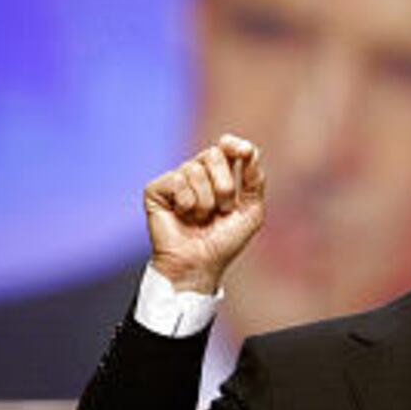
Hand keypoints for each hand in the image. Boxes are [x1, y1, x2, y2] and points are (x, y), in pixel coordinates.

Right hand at [143, 134, 264, 293]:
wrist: (200, 264)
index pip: (227, 147)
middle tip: (222, 210)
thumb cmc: (224, 241)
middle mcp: (197, 173)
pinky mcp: (156, 189)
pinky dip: (186, 202)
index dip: (235, 145)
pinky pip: (177, 180)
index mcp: (219, 174)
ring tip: (201, 219)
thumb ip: (254, 180)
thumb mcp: (251, 211)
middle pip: (214, 154)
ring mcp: (176, 180)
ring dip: (205, 201)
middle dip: (224, 185)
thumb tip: (249, 150)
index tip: (245, 151)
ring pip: (195, 169)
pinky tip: (182, 216)